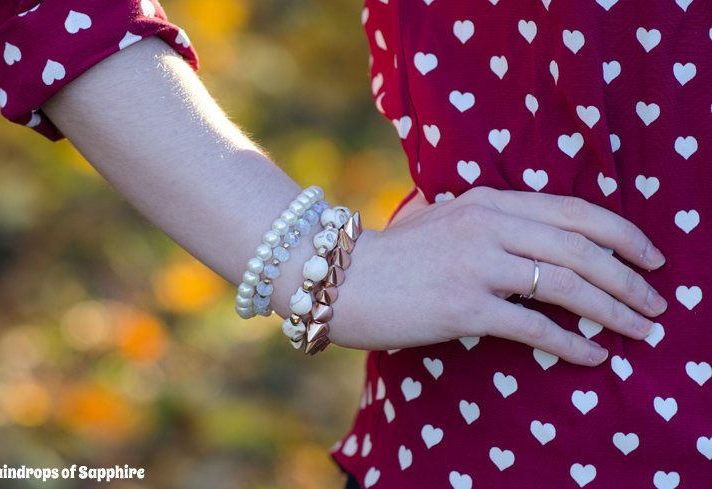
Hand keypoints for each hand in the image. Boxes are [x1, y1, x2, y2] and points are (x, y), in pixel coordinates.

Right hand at [329, 187, 666, 365]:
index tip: (650, 256)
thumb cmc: (391, 255)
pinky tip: (594, 356)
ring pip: (566, 285)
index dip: (621, 234)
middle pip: (581, 248)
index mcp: (487, 201)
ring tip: (640, 329)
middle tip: (656, 304)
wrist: (338, 278)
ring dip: (613, 310)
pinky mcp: (463, 307)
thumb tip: (534, 241)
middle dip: (629, 277)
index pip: (573, 211)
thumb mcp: (442, 220)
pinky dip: (572, 342)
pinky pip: (534, 325)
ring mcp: (476, 265)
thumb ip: (487, 221)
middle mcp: (488, 225)